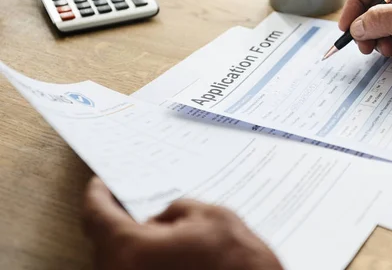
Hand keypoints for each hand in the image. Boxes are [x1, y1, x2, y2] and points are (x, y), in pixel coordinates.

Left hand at [82, 177, 282, 269]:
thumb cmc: (238, 263)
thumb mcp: (210, 216)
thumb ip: (175, 210)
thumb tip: (160, 219)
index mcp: (134, 251)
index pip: (98, 216)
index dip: (98, 195)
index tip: (100, 184)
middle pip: (103, 241)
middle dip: (115, 217)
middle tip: (125, 200)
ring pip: (117, 260)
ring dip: (128, 241)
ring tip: (149, 223)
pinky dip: (140, 258)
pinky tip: (160, 248)